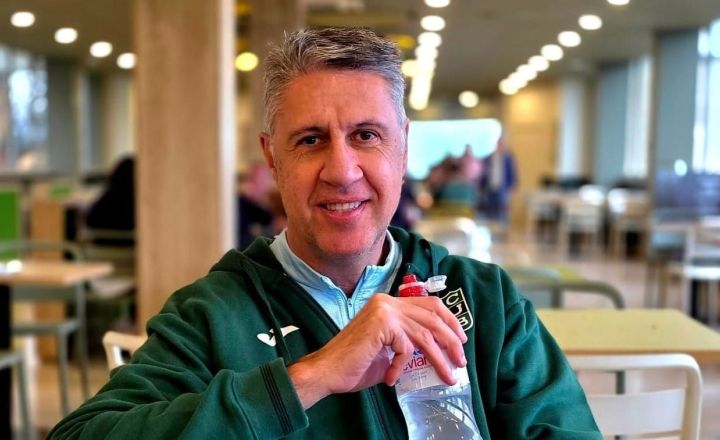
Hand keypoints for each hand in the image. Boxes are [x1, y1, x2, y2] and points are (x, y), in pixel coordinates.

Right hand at [288, 293, 466, 408]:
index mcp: (388, 303)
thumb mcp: (388, 348)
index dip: (448, 320)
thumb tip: (438, 348)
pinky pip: (406, 348)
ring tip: (448, 375)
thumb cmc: (355, 364)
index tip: (460, 338)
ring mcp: (383, 310)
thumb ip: (408, 341)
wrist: (327, 371)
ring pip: (425, 334)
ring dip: (440, 358)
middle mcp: (387, 301)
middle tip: (461, 360)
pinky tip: (391, 378)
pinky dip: (402, 366)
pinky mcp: (381, 324)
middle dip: (451, 339)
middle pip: (433, 316)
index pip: (429, 303)